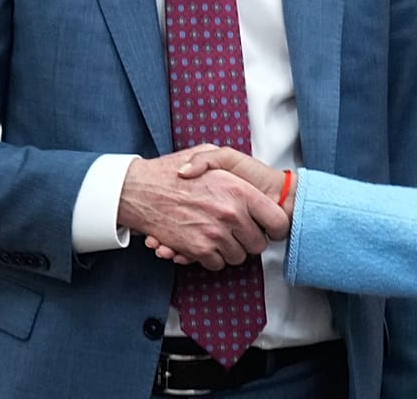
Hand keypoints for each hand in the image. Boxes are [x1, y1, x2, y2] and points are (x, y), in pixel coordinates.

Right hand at [118, 150, 288, 270]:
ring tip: (219, 235)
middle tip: (239, 232)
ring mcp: (215, 234)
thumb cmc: (171, 171)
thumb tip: (244, 181)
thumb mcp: (206, 152)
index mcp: (239, 190)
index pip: (277, 221)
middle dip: (249, 240)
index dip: (274, 227)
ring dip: (230, 250)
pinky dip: (211, 258)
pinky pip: (216, 264)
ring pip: (237, 257)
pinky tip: (204, 243)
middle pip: (257, 245)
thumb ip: (231, 165)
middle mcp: (231, 213)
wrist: (139, 189)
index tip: (267, 227)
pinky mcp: (198, 249)